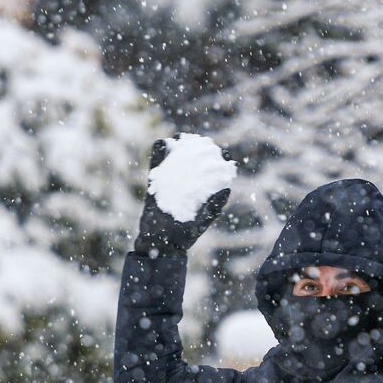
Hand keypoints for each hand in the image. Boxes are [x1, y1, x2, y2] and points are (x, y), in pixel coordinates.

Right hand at [134, 137, 230, 255]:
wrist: (158, 244)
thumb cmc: (182, 236)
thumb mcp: (200, 222)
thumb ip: (212, 207)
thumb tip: (227, 189)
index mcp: (201, 193)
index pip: (213, 172)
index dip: (219, 160)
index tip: (222, 153)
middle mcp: (188, 185)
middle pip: (195, 161)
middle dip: (199, 148)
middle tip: (200, 140)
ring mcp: (171, 183)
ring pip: (176, 160)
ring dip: (179, 147)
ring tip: (181, 138)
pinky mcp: (155, 184)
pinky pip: (156, 165)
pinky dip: (158, 153)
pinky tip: (162, 143)